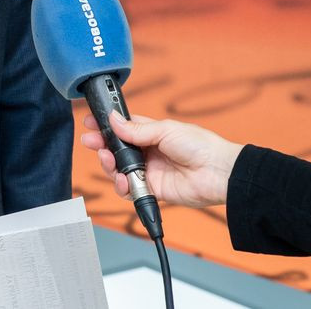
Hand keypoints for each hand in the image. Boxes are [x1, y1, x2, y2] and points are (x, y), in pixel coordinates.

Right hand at [80, 112, 244, 207]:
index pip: (123, 128)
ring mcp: (149, 171)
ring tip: (108, 160)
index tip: (91, 123)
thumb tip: (113, 120)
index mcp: (151, 133)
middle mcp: (148, 152)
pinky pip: (130, 190)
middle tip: (91, 142)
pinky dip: (122, 186)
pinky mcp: (153, 189)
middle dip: (101, 145)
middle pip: (116, 150)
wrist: (218, 173)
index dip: (106, 126)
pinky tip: (123, 180)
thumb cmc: (200, 146)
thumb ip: (136, 129)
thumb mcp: (164, 129)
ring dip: (109, 165)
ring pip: (119, 170)